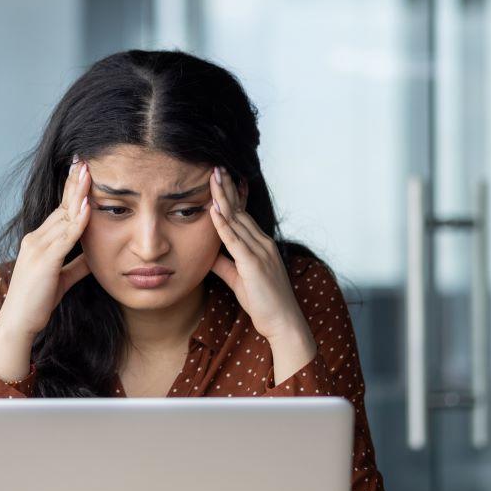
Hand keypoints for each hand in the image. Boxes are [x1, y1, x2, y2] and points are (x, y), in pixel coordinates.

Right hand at [0, 156, 92, 337]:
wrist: (18, 322)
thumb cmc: (37, 302)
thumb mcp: (61, 279)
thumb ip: (77, 265)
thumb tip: (95, 255)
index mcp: (38, 241)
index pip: (59, 211)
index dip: (72, 192)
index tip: (83, 173)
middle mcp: (35, 239)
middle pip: (60, 206)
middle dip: (74, 184)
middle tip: (85, 161)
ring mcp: (38, 249)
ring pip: (62, 217)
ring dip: (77, 195)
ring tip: (88, 174)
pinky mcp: (44, 261)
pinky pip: (65, 237)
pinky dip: (77, 221)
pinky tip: (88, 207)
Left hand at [208, 166, 315, 353]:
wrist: (283, 322)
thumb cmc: (263, 303)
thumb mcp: (238, 280)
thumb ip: (224, 264)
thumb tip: (207, 254)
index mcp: (260, 245)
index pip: (241, 215)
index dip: (229, 196)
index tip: (218, 180)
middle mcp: (262, 243)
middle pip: (239, 210)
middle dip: (226, 189)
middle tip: (215, 167)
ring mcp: (259, 252)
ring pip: (237, 220)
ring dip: (223, 198)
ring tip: (213, 178)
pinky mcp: (254, 264)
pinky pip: (235, 240)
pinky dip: (223, 224)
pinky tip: (214, 209)